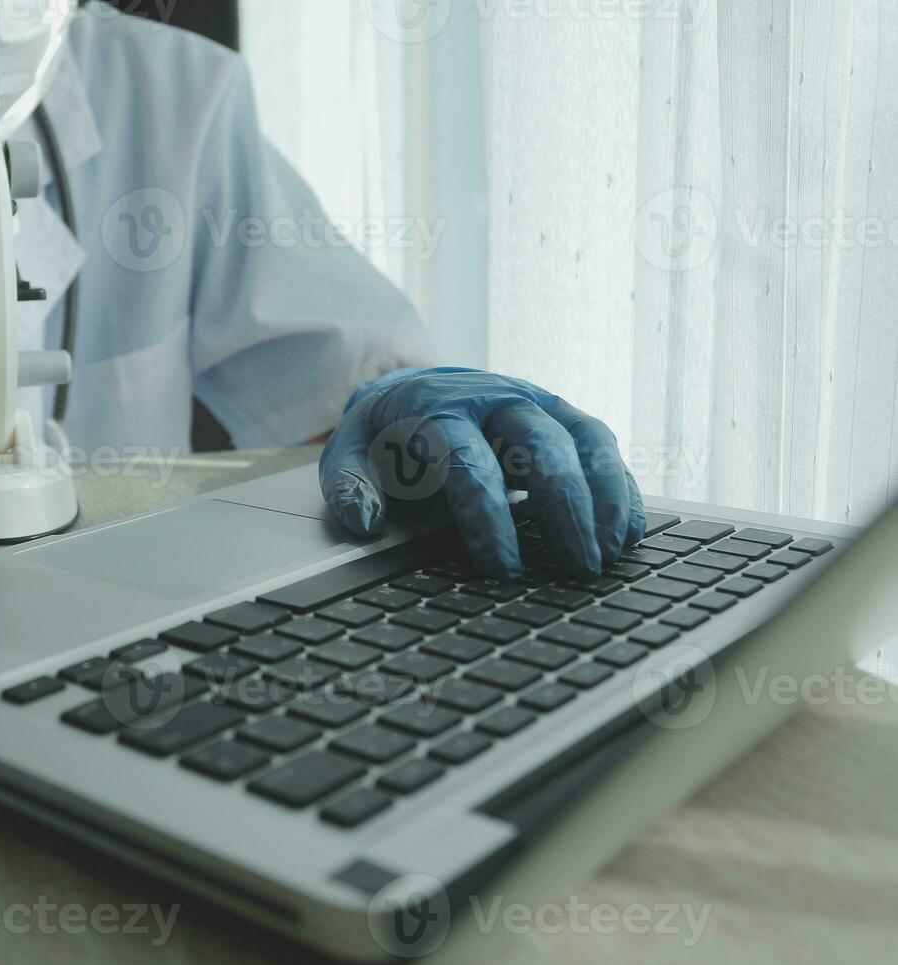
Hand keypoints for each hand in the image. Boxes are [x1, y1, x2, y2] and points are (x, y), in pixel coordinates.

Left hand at [320, 367, 645, 577]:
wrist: (415, 384)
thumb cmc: (386, 432)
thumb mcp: (350, 451)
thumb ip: (349, 485)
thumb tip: (365, 522)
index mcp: (439, 409)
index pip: (470, 462)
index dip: (488, 515)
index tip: (501, 567)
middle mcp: (497, 399)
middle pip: (543, 446)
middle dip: (565, 507)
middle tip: (579, 567)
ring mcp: (538, 404)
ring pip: (585, 440)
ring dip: (605, 497)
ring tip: (611, 553)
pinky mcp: (564, 417)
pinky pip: (603, 447)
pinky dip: (621, 487)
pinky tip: (628, 533)